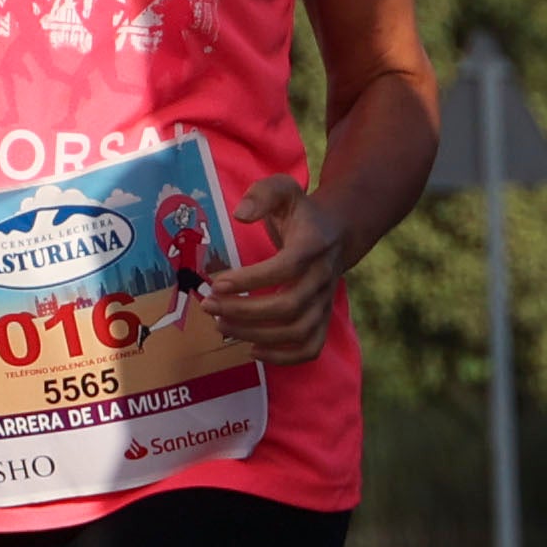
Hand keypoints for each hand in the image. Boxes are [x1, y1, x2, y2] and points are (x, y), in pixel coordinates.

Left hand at [199, 174, 355, 367]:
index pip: (286, 267)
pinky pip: (310, 348)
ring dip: (256, 334)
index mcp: (314, 244)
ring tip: (221, 325)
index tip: (217, 282)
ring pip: (297, 331)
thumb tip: (240, 215)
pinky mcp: (323, 319)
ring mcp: (325, 301)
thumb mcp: (284, 189)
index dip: (251, 279)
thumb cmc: (300, 212)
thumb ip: (262, 194)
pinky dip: (283, 357)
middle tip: (210, 307)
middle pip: (289, 305)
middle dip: (245, 311)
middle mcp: (323, 277)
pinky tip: (252, 349)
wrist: (336, 232)